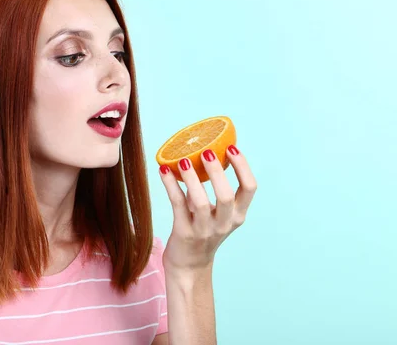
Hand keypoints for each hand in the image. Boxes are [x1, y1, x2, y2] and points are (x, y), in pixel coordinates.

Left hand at [159, 145, 256, 273]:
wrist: (189, 265)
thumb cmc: (203, 231)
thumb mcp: (216, 213)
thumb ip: (212, 190)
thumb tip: (201, 155)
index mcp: (237, 215)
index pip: (249, 188)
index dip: (242, 166)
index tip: (231, 148)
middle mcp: (224, 224)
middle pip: (225, 196)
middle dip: (216, 171)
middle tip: (206, 152)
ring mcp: (204, 230)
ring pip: (200, 202)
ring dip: (191, 178)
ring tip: (183, 160)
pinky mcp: (184, 233)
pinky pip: (177, 204)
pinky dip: (171, 185)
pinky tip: (164, 171)